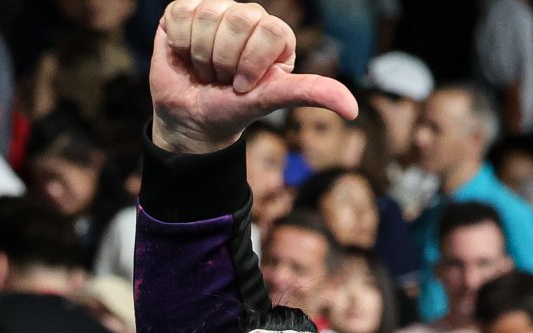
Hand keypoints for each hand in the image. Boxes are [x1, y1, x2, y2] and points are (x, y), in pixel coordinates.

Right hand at [151, 0, 357, 155]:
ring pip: (208, 19)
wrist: (191, 121)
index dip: (252, 63)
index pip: (271, 30)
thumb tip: (352, 110)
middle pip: (239, 20)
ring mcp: (216, 10)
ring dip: (202, 58)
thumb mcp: (271, 101)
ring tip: (206, 71)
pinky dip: (180, 46)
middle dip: (226, 62)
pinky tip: (187, 57)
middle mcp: (248, 17)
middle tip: (224, 79)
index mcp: (275, 34)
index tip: (244, 87)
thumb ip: (309, 94)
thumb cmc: (233, 110)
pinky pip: (182, 17)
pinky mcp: (185, 11)